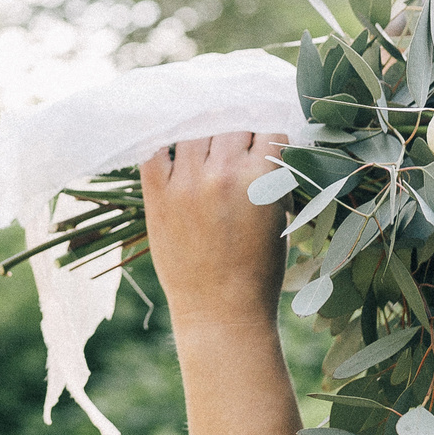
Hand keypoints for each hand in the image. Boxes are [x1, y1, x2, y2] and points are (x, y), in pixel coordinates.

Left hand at [138, 131, 291, 331]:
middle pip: (232, 123)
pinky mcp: (157, 194)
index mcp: (261, 178)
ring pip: (195, 129)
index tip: (263, 140)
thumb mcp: (279, 217)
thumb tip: (263, 144)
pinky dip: (163, 142)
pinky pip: (154, 149)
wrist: (221, 311)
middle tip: (235, 142)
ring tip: (206, 144)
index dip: (267, 133)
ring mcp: (186, 181)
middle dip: (238, 131)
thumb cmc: (260, 270)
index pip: (267, 128)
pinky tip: (172, 146)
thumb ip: (272, 177)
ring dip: (204, 133)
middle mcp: (223, 172)